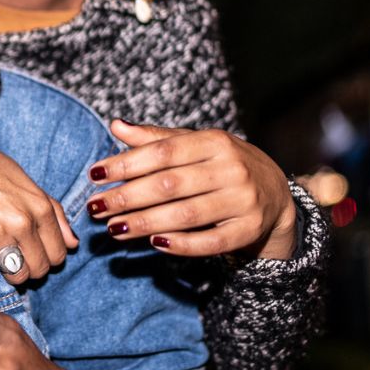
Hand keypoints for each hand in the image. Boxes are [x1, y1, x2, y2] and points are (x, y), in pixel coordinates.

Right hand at [0, 115, 77, 283]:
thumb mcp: (22, 178)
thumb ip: (52, 211)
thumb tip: (73, 243)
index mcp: (38, 206)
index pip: (58, 253)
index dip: (47, 256)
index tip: (33, 251)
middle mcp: (19, 221)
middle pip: (39, 269)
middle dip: (29, 267)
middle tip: (13, 253)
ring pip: (15, 275)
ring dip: (6, 269)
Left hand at [87, 121, 296, 259]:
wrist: (276, 193)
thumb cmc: (222, 165)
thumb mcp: (195, 144)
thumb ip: (156, 138)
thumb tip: (116, 125)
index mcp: (215, 141)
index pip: (163, 151)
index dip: (126, 163)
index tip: (94, 175)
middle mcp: (231, 169)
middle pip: (170, 184)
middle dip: (127, 197)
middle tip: (95, 208)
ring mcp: (243, 200)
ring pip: (186, 215)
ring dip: (144, 223)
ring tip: (113, 228)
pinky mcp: (250, 229)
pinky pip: (212, 242)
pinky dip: (182, 244)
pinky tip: (154, 243)